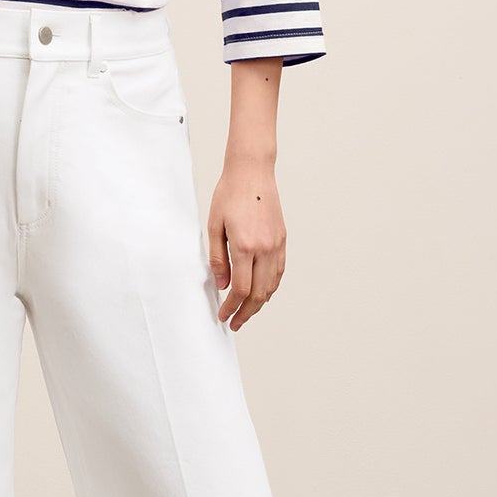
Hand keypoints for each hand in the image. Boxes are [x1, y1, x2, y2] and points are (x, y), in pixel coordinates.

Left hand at [207, 158, 286, 328]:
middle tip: (234, 323)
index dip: (231, 307)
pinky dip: (270, 288)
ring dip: (259, 304)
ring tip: (246, 312)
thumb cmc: (229, 195)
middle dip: (246, 313)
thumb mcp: (214, 226)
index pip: (241, 289)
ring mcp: (277, 245)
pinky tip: (261, 293)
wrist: (252, 173)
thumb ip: (217, 259)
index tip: (223, 316)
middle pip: (259, 294)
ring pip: (272, 286)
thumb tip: (223, 285)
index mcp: (245, 246)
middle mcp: (265, 249)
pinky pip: (279, 272)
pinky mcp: (283, 240)